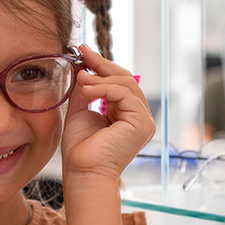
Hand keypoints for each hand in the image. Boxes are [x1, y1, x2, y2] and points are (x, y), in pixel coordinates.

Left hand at [61, 45, 154, 183]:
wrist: (83, 173)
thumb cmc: (80, 150)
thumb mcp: (80, 110)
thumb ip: (85, 89)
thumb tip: (83, 66)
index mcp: (125, 114)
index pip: (118, 82)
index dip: (101, 65)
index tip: (82, 51)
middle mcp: (138, 116)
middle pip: (126, 79)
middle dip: (102, 64)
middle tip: (82, 53)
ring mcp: (144, 121)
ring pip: (127, 84)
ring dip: (101, 77)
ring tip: (80, 78)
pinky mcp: (143, 124)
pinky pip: (125, 95)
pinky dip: (105, 88)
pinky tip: (87, 89)